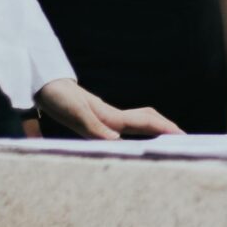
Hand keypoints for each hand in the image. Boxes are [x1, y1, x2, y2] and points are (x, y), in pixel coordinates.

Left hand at [35, 78, 182, 139]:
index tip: (183, 137)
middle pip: (147, 119)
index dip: (165, 129)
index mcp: (109, 116)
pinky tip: (132, 138)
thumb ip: (95, 127)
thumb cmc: (56, 97)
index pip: (145, 122)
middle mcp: (110, 117)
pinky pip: (123, 125)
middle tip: (184, 139)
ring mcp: (103, 117)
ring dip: (154, 127)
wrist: (41, 84)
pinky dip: (137, 130)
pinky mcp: (94, 119)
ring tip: (167, 138)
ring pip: (137, 121)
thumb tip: (116, 142)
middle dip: (166, 127)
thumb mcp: (74, 113)